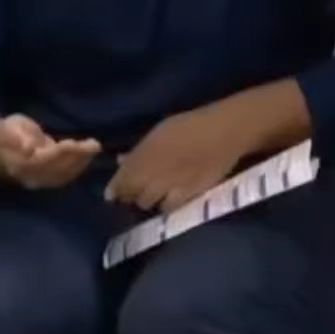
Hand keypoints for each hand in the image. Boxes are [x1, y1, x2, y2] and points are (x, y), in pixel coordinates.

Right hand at [0, 114, 101, 189]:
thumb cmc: (0, 133)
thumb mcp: (7, 126)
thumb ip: (18, 135)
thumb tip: (30, 148)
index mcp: (19, 162)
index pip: (45, 159)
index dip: (62, 152)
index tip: (76, 142)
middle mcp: (29, 176)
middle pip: (57, 169)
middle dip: (78, 158)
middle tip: (94, 144)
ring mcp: (36, 181)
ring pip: (62, 176)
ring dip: (80, 164)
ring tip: (92, 149)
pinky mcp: (42, 181)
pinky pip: (62, 178)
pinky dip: (76, 169)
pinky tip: (85, 159)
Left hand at [105, 108, 243, 212]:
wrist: (224, 132)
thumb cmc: (189, 126)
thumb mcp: (158, 132)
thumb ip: (139, 150)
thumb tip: (122, 160)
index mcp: (144, 154)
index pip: (121, 179)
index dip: (114, 189)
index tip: (111, 194)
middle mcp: (154, 172)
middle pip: (132, 194)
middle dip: (129, 196)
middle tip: (131, 195)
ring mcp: (172, 185)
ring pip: (148, 203)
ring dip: (146, 201)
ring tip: (150, 197)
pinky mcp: (190, 194)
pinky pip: (170, 207)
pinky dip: (165, 206)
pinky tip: (167, 201)